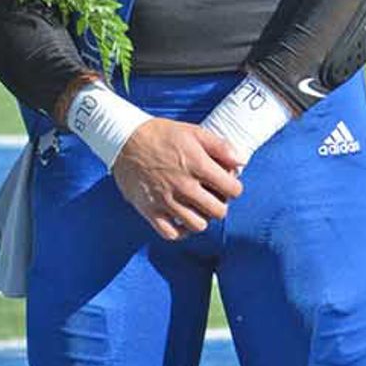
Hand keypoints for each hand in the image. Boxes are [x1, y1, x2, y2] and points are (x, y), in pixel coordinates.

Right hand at [113, 117, 242, 241]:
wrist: (124, 140)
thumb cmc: (160, 134)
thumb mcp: (193, 131)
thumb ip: (220, 146)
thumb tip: (241, 161)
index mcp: (198, 165)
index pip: (233, 190)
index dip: (233, 187)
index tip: (226, 183)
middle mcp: (184, 186)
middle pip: (218, 212)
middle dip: (220, 204)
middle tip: (212, 196)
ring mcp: (166, 201)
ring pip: (197, 225)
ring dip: (202, 218)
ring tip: (197, 207)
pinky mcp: (150, 210)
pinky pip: (172, 234)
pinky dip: (180, 231)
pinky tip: (181, 220)